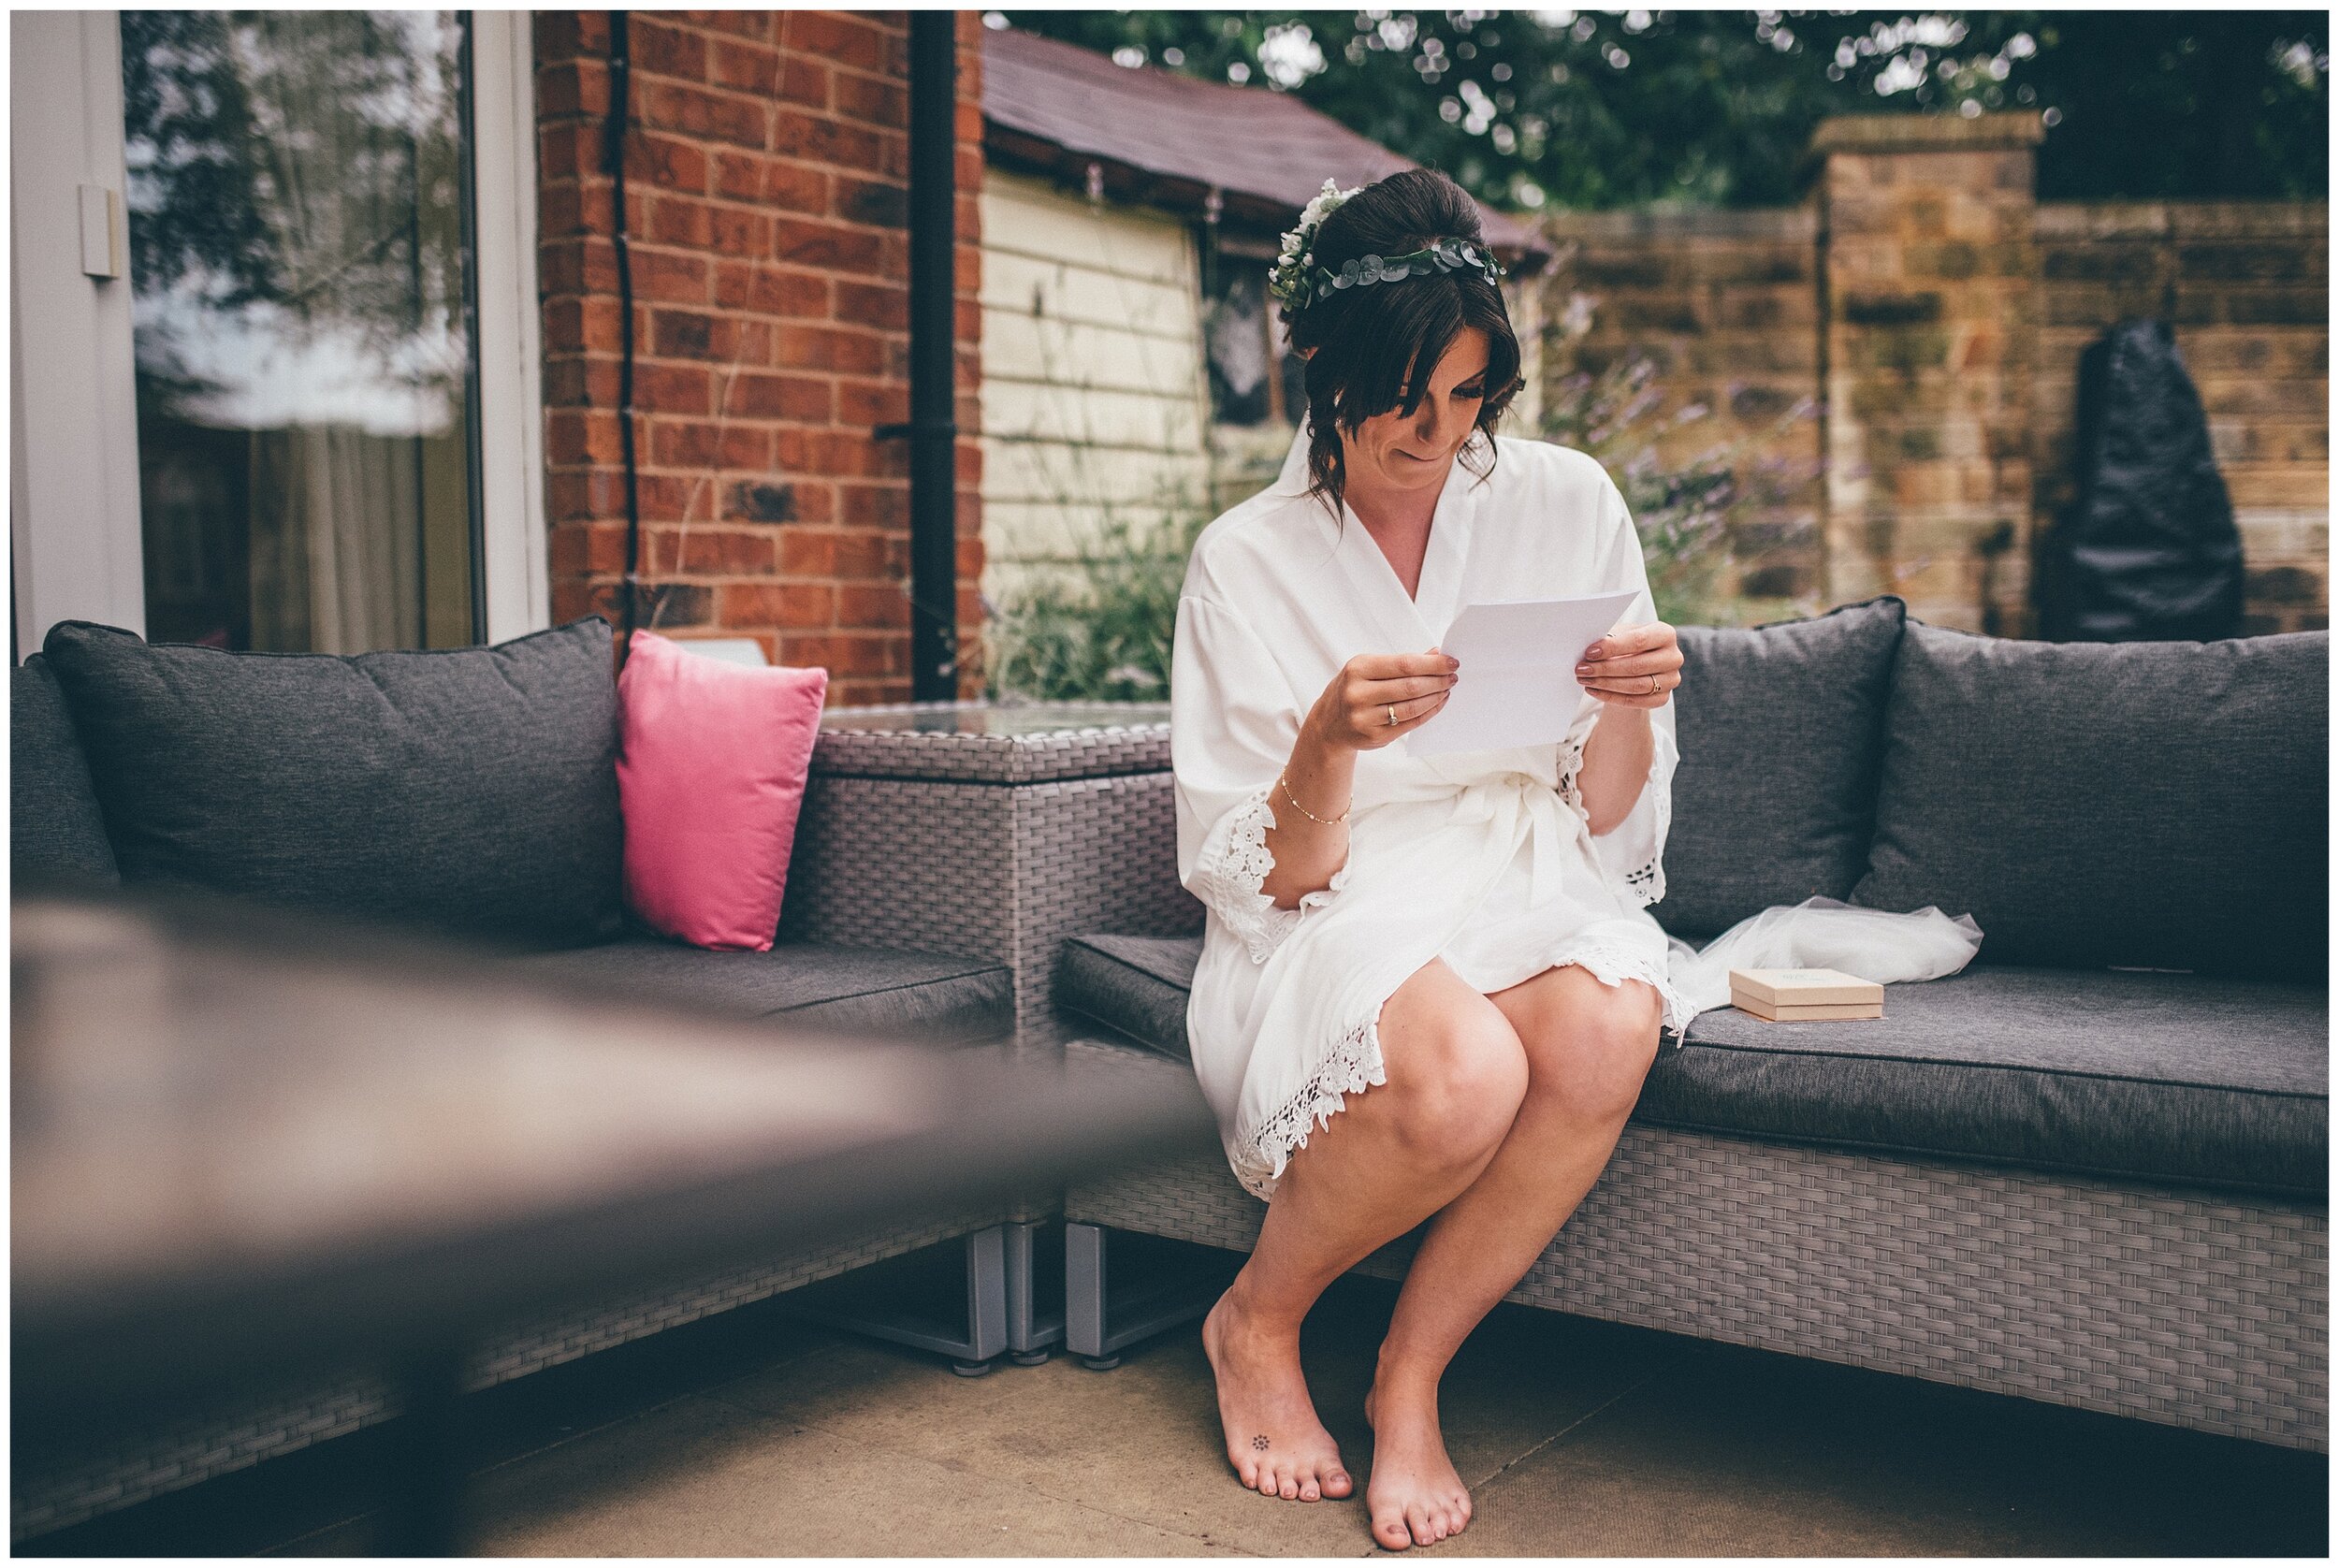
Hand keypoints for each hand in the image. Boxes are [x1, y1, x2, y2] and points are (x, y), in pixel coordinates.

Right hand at [1307, 648, 1458, 750]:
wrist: (1329, 724)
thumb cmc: (1353, 690)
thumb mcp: (1368, 669)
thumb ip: (1401, 662)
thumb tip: (1435, 654)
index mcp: (1358, 669)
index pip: (1404, 664)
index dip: (1432, 664)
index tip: (1451, 662)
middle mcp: (1358, 693)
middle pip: (1410, 686)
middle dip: (1437, 680)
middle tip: (1452, 677)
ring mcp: (1364, 718)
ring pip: (1411, 707)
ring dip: (1435, 697)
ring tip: (1446, 689)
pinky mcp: (1374, 736)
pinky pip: (1410, 724)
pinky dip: (1428, 712)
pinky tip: (1437, 703)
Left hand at [1574, 621, 1681, 708]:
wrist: (1636, 666)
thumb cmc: (1626, 645)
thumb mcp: (1620, 635)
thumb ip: (1609, 638)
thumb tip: (1589, 650)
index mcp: (1665, 634)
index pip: (1639, 640)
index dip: (1613, 647)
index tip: (1589, 653)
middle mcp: (1673, 657)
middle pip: (1637, 666)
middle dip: (1605, 669)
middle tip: (1581, 669)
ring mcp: (1671, 680)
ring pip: (1636, 686)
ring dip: (1606, 684)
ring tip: (1585, 680)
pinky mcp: (1662, 699)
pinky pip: (1635, 701)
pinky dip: (1611, 697)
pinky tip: (1594, 690)